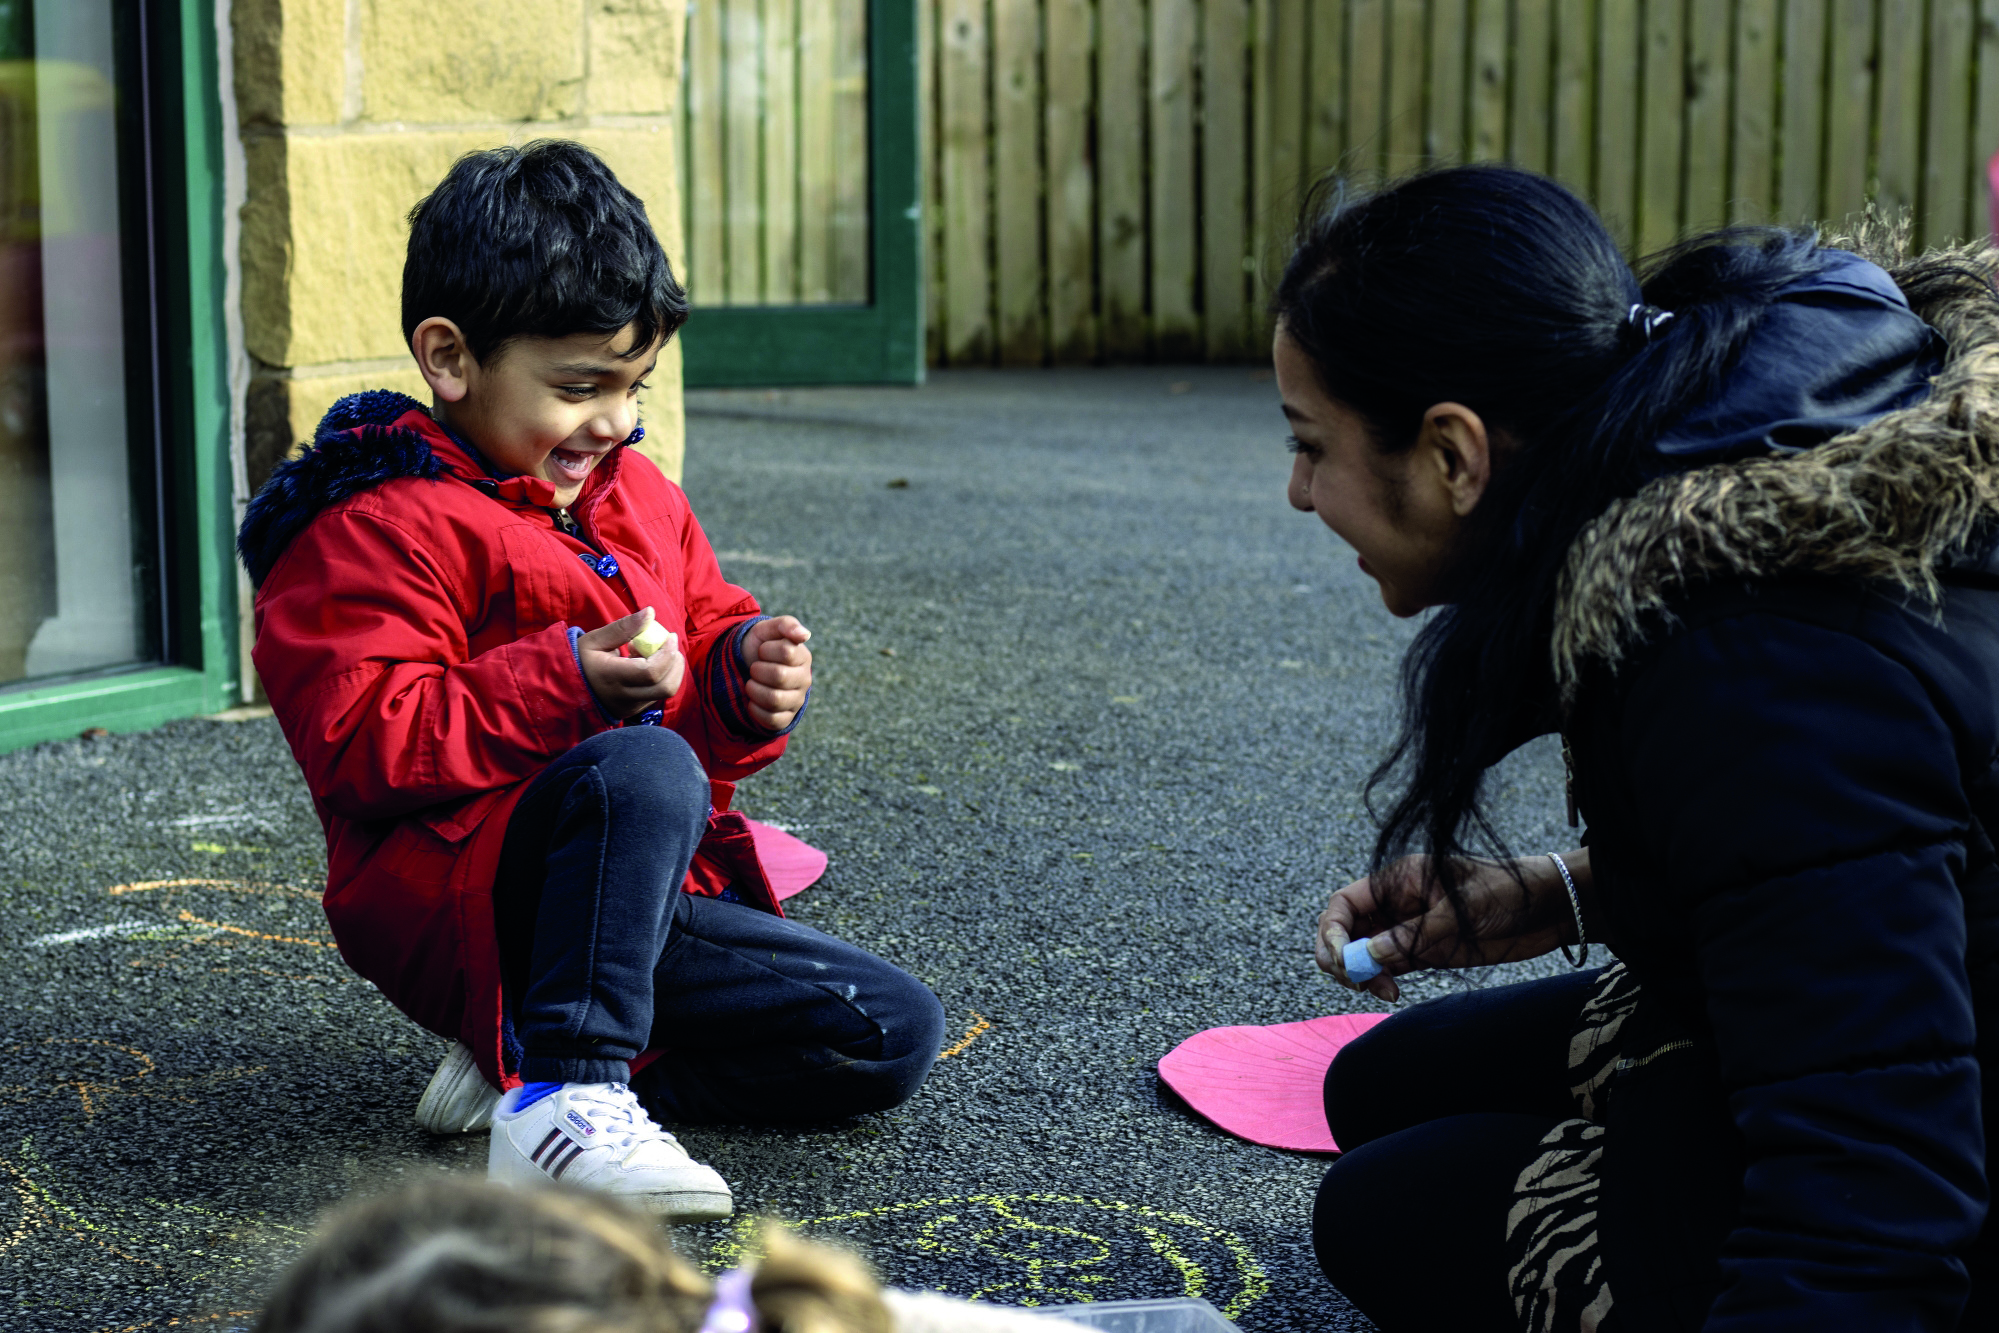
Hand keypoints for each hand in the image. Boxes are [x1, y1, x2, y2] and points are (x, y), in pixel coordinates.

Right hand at [578, 608, 683, 717]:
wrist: (569, 687)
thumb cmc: (582, 659)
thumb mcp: (596, 639)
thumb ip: (624, 627)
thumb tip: (650, 612)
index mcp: (611, 677)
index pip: (650, 672)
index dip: (667, 654)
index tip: (670, 636)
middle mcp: (624, 697)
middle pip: (665, 687)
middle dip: (675, 663)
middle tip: (670, 644)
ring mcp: (631, 707)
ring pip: (666, 692)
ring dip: (671, 670)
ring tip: (655, 653)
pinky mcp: (636, 710)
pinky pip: (659, 694)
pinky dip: (663, 677)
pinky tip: (647, 664)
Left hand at [740, 616, 812, 731]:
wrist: (745, 667)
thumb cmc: (760, 646)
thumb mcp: (769, 629)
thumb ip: (787, 625)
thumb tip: (804, 635)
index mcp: (803, 657)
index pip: (787, 652)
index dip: (767, 650)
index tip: (762, 650)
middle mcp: (804, 680)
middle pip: (780, 677)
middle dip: (758, 670)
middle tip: (755, 668)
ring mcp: (796, 701)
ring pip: (775, 700)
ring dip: (754, 689)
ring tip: (751, 683)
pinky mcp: (785, 718)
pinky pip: (772, 719)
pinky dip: (755, 709)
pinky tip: (752, 701)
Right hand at [1315, 851, 1587, 1000]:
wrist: (1551, 907)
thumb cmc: (1508, 891)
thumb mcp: (1461, 910)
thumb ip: (1414, 934)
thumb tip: (1369, 954)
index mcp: (1399, 879)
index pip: (1345, 903)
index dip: (1332, 930)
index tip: (1341, 958)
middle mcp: (1397, 903)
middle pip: (1347, 929)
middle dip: (1340, 956)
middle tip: (1356, 981)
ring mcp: (1410, 928)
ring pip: (1363, 952)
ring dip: (1360, 973)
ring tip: (1381, 990)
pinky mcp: (1426, 951)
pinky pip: (1387, 967)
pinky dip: (1380, 981)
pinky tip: (1392, 993)